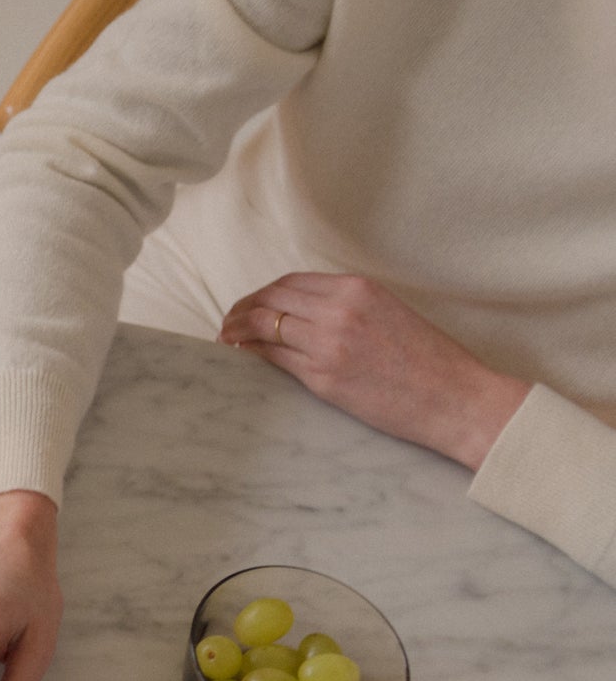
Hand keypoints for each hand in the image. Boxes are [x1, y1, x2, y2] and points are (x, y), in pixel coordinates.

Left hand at [220, 273, 529, 469]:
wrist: (454, 397)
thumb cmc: (427, 360)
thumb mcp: (388, 313)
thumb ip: (346, 306)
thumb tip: (299, 312)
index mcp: (358, 289)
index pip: (290, 282)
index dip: (261, 293)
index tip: (249, 305)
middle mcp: (339, 310)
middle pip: (270, 300)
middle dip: (242, 310)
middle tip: (227, 323)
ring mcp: (328, 343)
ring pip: (265, 327)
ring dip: (238, 332)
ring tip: (227, 340)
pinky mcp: (323, 377)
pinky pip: (274, 358)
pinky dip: (253, 354)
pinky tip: (244, 357)